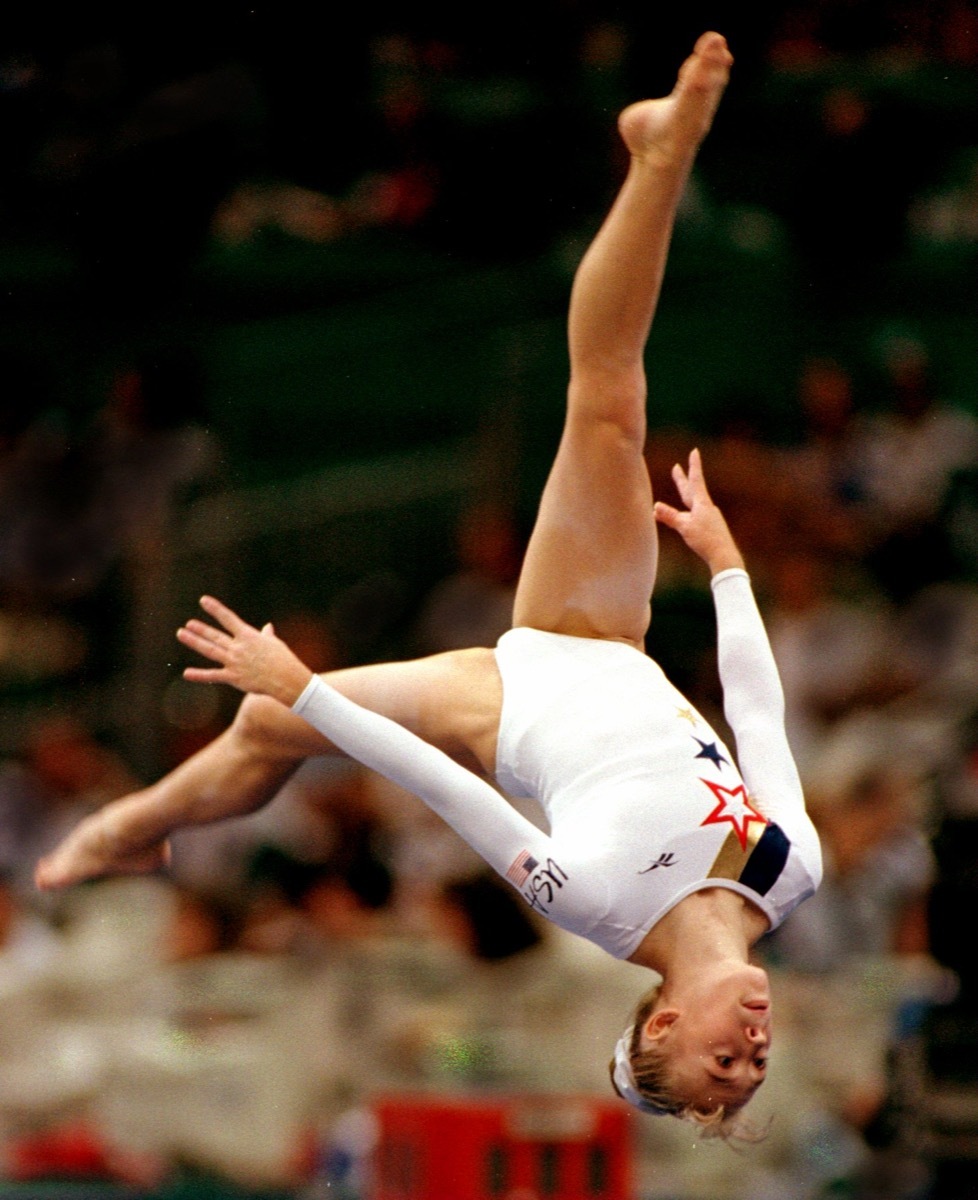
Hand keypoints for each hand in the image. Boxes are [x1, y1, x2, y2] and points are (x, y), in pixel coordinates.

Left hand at [177, 596, 313, 706]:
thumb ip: (266, 636)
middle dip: (200, 629)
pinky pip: (213, 675)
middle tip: (187, 624)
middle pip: (215, 635)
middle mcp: (238, 647)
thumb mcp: (274, 644)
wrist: (286, 678)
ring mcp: (234, 662)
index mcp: (248, 636)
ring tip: (182, 634)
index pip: (228, 618)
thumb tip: (267, 627)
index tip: (203, 600)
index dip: (215, 609)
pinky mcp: (233, 677)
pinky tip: (186, 673)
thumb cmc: (283, 660)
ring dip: (195, 641)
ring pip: (210, 650)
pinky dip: (199, 675)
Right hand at [653, 448, 744, 574]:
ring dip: (685, 494)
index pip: (695, 480)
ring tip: (681, 488)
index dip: (693, 466)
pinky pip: (694, 514)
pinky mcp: (709, 527)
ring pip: (693, 503)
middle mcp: (706, 508)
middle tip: (677, 467)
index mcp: (701, 504)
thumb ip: (670, 516)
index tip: (694, 451)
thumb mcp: (684, 527)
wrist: (724, 556)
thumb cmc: (705, 541)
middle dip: (683, 479)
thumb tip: (655, 506)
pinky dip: (686, 511)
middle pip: (692, 490)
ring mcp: (709, 517)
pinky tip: (687, 516)